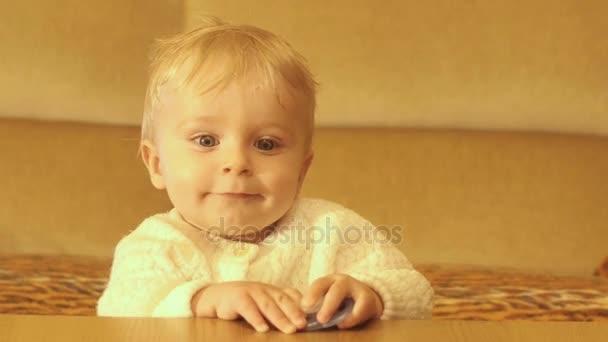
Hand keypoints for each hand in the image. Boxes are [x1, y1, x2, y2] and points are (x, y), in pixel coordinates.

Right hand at [192, 281, 306, 333]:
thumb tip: (301, 322)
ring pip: (268, 305)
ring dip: (280, 318)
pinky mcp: (237, 298)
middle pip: (282, 300)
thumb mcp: (263, 304)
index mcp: (273, 291)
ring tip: (290, 329)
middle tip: (303, 324)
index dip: (303, 304)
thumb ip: (279, 309)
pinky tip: (263, 329)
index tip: (313, 316)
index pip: (291, 295)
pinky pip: (248, 309)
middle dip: (294, 312)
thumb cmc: (244, 303)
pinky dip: (256, 319)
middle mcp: (265, 289)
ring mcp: (251, 292)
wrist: (216, 297)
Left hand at [301, 273, 383, 328]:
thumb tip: (301, 319)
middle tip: (318, 319)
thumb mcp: (330, 300)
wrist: (368, 300)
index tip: (303, 307)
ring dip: (332, 306)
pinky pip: (360, 307)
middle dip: (324, 303)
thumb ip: (317, 308)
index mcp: (330, 281)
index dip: (311, 294)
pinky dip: (351, 317)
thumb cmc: (343, 302)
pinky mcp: (367, 298)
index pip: (319, 284)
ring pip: (341, 292)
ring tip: (326, 321)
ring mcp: (355, 287)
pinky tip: (343, 325)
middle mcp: (342, 281)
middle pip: (332, 288)